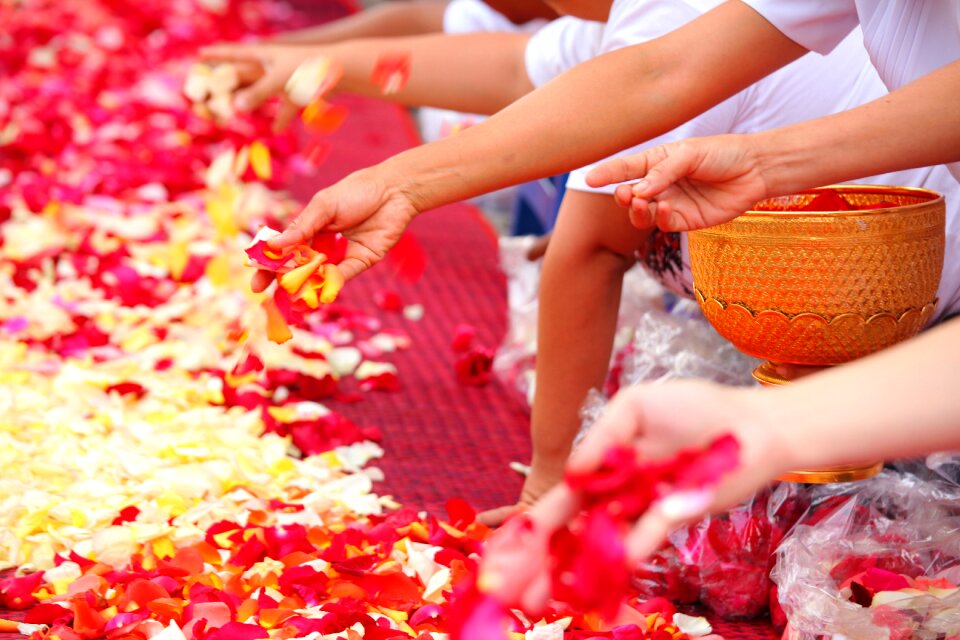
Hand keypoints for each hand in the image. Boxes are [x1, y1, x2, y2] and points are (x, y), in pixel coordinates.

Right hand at [200, 43, 334, 129]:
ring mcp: (286, 79)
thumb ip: (258, 94)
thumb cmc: (308, 68)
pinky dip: (281, 118)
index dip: (216, 55)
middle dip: (229, 81)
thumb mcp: (279, 80)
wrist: (341, 70)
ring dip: (252, 100)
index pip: (233, 53)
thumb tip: (236, 108)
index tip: (199, 54)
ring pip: (263, 91)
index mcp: (263, 55)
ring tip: (238, 108)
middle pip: (244, 74)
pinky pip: (285, 107)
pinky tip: (276, 130)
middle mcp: (272, 66)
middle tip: (210, 86)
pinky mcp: (299, 92)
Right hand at [251, 168, 420, 290]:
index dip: (269, 267)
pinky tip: (320, 291)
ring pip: (320, 276)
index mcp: (309, 229)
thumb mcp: (324, 206)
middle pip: (299, 268)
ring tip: (293, 299)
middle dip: (284, 283)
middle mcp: (322, 245)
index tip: (255, 283)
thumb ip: (301, 227)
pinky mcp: (361, 261)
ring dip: (307, 288)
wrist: (393, 190)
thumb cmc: (356, 191)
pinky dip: (331, 284)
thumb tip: (274, 246)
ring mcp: (341, 255)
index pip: (284, 252)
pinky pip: (343, 276)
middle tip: (269, 297)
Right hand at [483, 380, 788, 610]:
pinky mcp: (672, 515)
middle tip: (512, 592)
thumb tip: (572, 475)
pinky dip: (620, 555)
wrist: (751, 424)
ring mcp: (643, 505)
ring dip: (571, 570)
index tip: (505, 551)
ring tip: (543, 599)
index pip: (558, 497)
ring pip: (599, 542)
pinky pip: (641, 538)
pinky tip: (595, 579)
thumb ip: (602, 436)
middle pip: (571, 529)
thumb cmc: (695, 406)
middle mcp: (617, 489)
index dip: (531, 526)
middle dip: (540, 560)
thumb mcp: (635, 406)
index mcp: (601, 463)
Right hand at [585, 134, 770, 231]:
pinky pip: (662, 224)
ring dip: (636, 210)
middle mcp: (660, 184)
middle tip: (624, 194)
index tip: (589, 179)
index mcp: (657, 161)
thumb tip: (638, 191)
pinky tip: (664, 208)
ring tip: (640, 202)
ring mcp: (671, 203)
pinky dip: (658, 218)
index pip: (626, 168)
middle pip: (629, 194)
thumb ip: (663, 172)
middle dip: (622, 196)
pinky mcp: (685, 221)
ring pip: (641, 213)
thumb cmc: (723, 153)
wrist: (755, 170)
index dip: (607, 173)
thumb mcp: (690, 154)